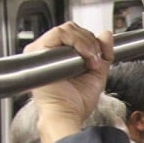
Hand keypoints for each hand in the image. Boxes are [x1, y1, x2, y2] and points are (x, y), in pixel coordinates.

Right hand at [26, 22, 113, 142]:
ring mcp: (43, 51)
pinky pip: (58, 33)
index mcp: (61, 57)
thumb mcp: (97, 73)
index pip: (76, 35)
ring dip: (85, 43)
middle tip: (96, 60)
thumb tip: (106, 34)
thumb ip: (103, 53)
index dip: (91, 41)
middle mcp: (50, 52)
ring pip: (67, 29)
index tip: (102, 55)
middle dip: (90, 42)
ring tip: (91, 61)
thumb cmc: (77, 102)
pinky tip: (84, 58)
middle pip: (71, 29)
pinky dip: (77, 42)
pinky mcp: (38, 50)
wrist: (67, 113)